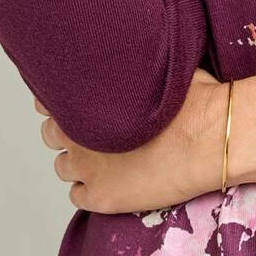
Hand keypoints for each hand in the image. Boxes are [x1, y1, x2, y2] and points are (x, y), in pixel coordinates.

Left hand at [34, 68, 225, 213]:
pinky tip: (111, 180)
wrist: (207, 136)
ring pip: (63, 165)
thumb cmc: (190, 97)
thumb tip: (126, 57)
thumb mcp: (155, 65)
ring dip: (78, 160)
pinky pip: (77, 195)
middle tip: (94, 130)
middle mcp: (76, 132)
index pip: (48, 100)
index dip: (63, 101)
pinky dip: (89, 188)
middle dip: (68, 130)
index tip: (78, 102)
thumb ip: (127, 68)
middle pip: (51, 133)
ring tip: (104, 157)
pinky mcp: (100, 197)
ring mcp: (86, 167)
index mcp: (86, 96)